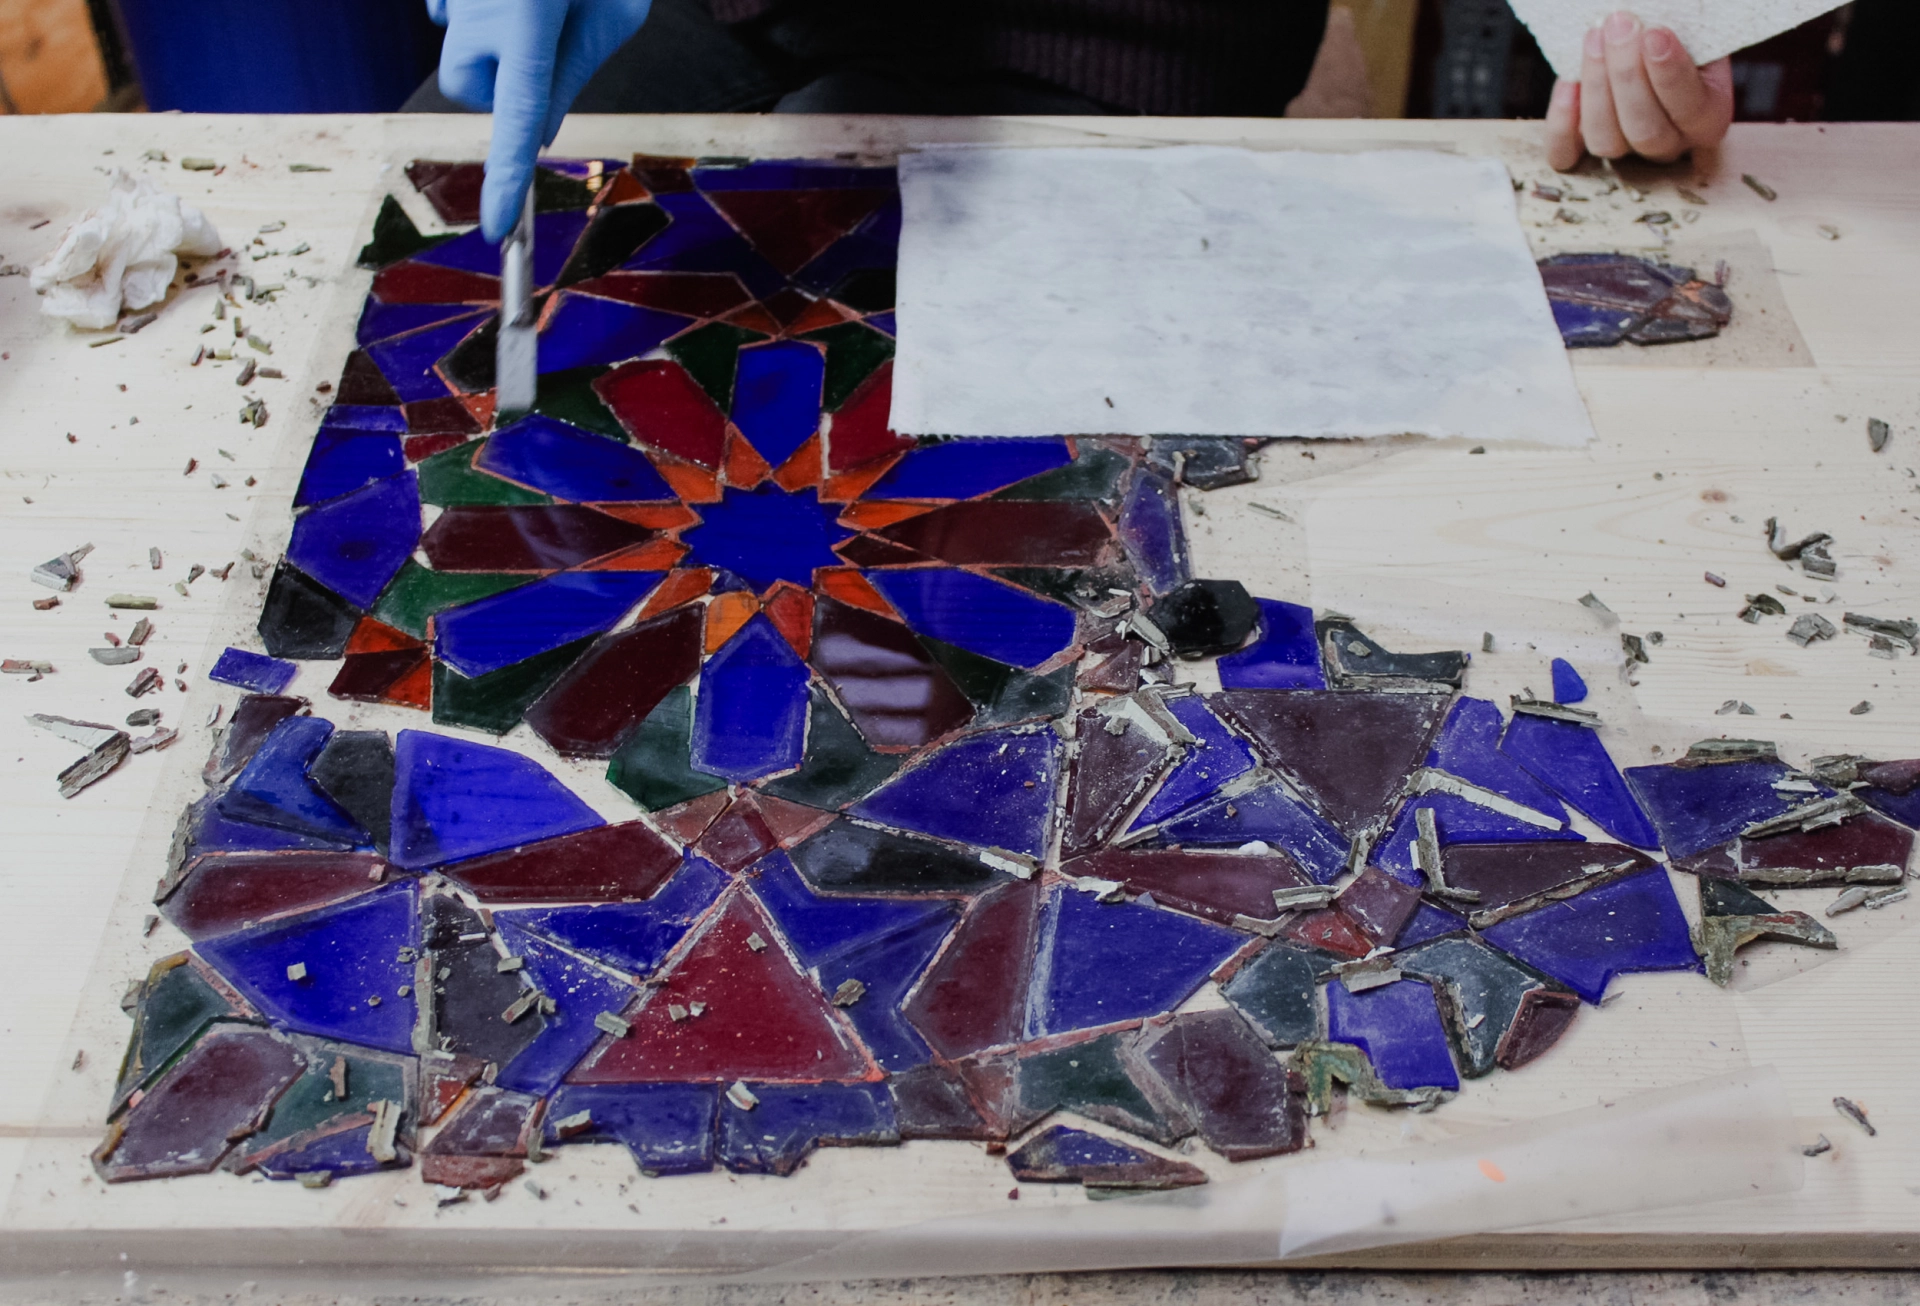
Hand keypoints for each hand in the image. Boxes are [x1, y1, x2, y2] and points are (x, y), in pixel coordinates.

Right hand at [429, 0, 653, 240]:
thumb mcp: (613, 9)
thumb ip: (576, 67)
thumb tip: (540, 129)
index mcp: (527, 15)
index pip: (517, 116)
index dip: (507, 180)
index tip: (497, 228)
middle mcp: (476, 4)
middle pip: (467, 85)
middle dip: (498, 84)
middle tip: (541, 43)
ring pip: (458, 50)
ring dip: (489, 44)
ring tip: (535, 2)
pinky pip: (450, 12)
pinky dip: (477, 13)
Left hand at [1544, 11, 1733, 171]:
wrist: (1642, 38)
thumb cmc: (1670, 31)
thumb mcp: (1688, 27)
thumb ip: (1680, 30)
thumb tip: (1657, 28)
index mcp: (1708, 117)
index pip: (1691, 109)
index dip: (1671, 75)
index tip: (1656, 34)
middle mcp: (1668, 143)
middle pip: (1646, 131)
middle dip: (1628, 75)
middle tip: (1619, 25)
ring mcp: (1625, 151)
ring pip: (1605, 141)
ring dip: (1596, 88)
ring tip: (1594, 38)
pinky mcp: (1583, 149)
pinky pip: (1565, 154)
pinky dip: (1562, 124)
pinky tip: (1567, 84)